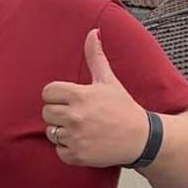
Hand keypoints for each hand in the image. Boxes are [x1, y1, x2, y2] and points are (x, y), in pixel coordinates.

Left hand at [40, 30, 146, 166]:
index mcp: (80, 95)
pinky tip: (84, 143)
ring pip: (51, 132)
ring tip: (82, 129)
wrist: (141, 138)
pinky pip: (59, 151)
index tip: (71, 100)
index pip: (47, 93)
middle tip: (78, 115)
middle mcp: (75, 116)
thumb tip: (93, 32)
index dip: (57, 96)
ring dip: (63, 131)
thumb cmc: (123, 108)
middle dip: (59, 113)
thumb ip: (95, 57)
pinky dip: (68, 149)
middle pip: (46, 112)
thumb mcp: (108, 81)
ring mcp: (75, 137)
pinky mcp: (77, 155)